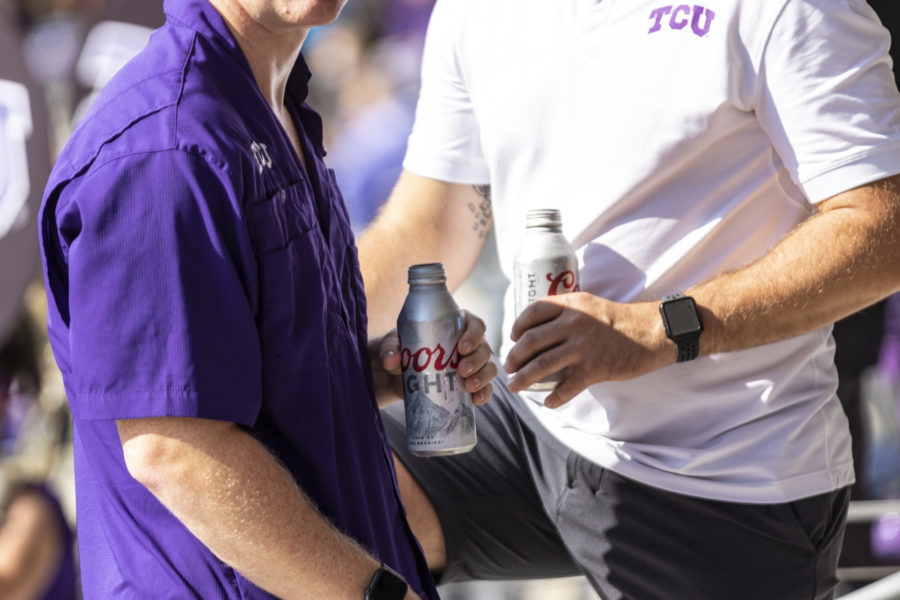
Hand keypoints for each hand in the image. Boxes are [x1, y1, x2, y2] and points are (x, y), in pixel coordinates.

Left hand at [371, 310, 496, 407]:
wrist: (398, 375)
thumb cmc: (401, 350)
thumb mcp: (394, 344)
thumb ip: (390, 348)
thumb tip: (391, 360)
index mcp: (456, 325)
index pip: (475, 324)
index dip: (474, 334)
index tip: (461, 347)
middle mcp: (469, 343)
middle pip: (484, 347)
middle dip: (477, 359)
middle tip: (462, 370)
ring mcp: (472, 364)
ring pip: (488, 367)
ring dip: (483, 377)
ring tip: (469, 386)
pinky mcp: (470, 382)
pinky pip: (485, 387)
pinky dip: (484, 393)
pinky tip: (476, 400)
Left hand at [503, 293, 670, 407]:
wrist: (651, 333)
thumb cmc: (618, 320)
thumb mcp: (589, 305)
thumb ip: (566, 312)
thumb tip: (537, 328)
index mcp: (572, 305)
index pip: (533, 312)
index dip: (517, 326)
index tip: (512, 338)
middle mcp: (574, 323)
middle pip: (531, 341)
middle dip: (514, 357)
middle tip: (508, 367)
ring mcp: (584, 347)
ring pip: (542, 365)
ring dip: (524, 378)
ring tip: (515, 386)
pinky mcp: (596, 368)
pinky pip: (568, 386)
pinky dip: (555, 397)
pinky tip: (548, 403)